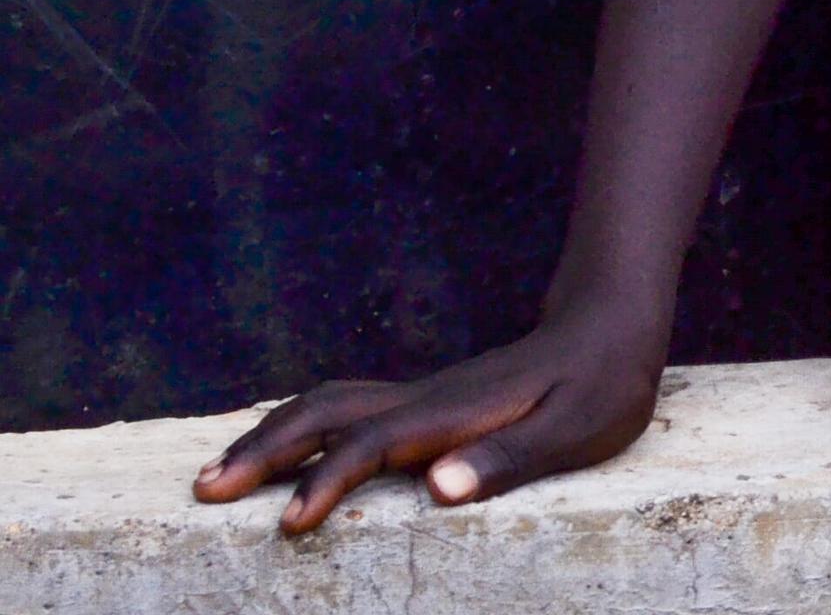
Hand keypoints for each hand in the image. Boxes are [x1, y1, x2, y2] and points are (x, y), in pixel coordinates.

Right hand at [190, 296, 669, 533]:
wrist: (612, 322)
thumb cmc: (602, 383)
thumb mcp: (576, 428)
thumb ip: (509, 457)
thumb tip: (437, 488)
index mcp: (454, 414)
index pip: (373, 447)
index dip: (329, 482)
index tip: (289, 524)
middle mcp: (425, 400)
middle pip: (326, 416)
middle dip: (262, 452)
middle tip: (202, 490)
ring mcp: (422, 396)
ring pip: (328, 406)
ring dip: (269, 437)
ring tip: (216, 475)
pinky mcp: (428, 401)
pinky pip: (345, 409)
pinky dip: (298, 426)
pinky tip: (281, 448)